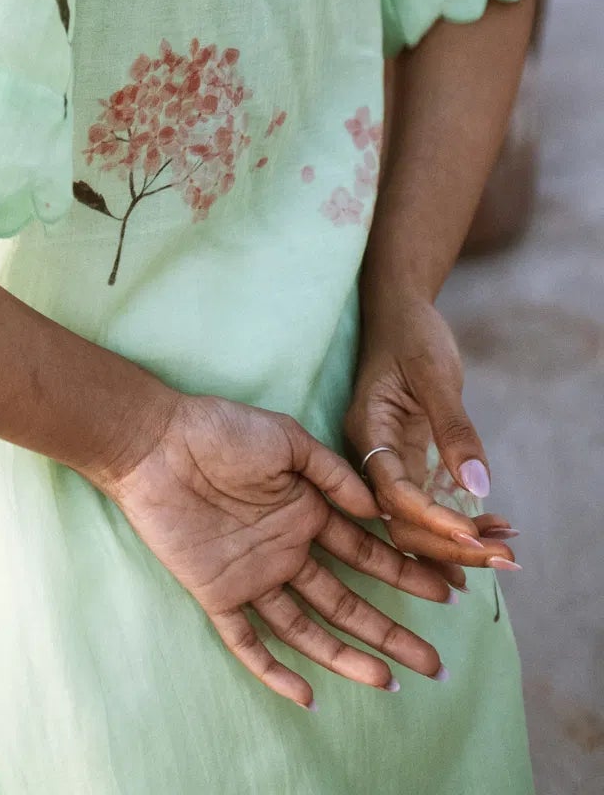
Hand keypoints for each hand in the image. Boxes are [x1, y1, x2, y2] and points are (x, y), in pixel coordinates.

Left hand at [96, 388, 452, 707]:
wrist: (155, 440)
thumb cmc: (219, 429)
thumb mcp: (286, 439)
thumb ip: (330, 473)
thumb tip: (376, 509)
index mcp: (306, 512)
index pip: (366, 553)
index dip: (405, 576)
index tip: (446, 595)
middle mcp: (286, 550)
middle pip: (348, 602)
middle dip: (391, 632)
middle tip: (433, 664)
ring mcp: (252, 575)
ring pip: (307, 628)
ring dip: (346, 656)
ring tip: (387, 682)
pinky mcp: (215, 591)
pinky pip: (246, 640)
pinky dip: (273, 670)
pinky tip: (306, 696)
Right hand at [344, 299, 519, 583]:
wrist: (399, 312)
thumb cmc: (412, 334)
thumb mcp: (435, 372)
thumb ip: (454, 428)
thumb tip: (479, 487)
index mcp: (367, 429)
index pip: (392, 489)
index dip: (430, 518)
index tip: (473, 533)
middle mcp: (371, 453)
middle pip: (399, 520)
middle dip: (449, 546)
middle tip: (501, 557)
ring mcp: (388, 461)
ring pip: (412, 522)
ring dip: (455, 545)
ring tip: (502, 553)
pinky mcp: (407, 462)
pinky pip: (426, 507)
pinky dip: (456, 526)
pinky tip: (490, 534)